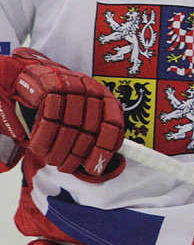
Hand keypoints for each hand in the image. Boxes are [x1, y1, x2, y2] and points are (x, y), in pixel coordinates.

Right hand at [0, 47, 124, 181]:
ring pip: (70, 127)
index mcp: (104, 97)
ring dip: (58, 149)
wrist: (30, 76)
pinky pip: (50, 119)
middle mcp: (92, 89)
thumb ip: (90, 134)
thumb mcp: (78, 116)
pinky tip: (37, 146)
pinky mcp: (53, 85)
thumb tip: (98, 164)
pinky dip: (43, 137)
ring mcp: (74, 85)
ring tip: (50, 158)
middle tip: (63, 166)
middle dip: (74, 155)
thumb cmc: (55, 100)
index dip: (104, 150)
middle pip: (89, 131)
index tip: (93, 168)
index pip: (113, 125)